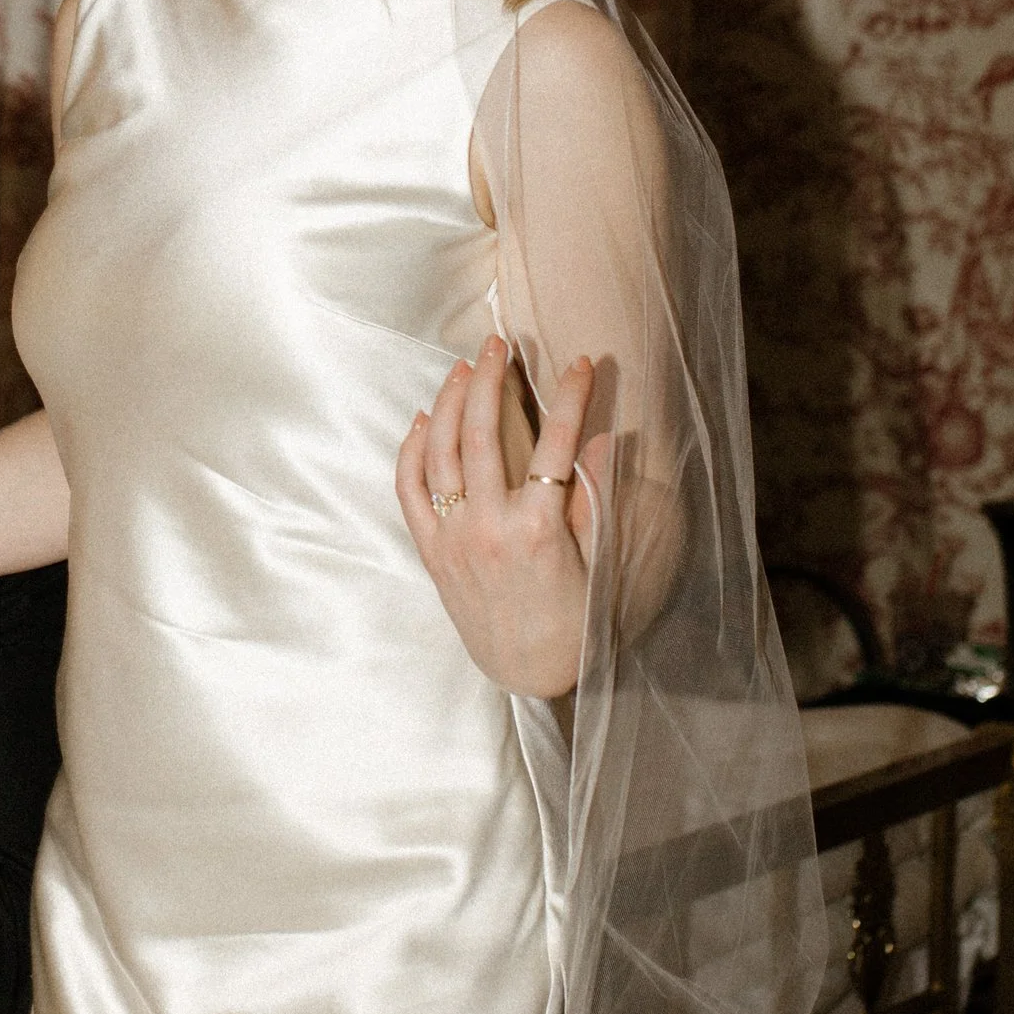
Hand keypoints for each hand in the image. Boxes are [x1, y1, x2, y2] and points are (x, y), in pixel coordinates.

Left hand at [395, 339, 603, 702]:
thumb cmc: (572, 616)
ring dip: (449, 402)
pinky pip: (409, 488)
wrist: (528, 669)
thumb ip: (596, 497)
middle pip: (482, 433)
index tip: (582, 362)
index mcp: (539, 530)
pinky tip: (423, 419)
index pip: (558, 444)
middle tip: (497, 344)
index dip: (571, 397)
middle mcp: (489, 528)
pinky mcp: (429, 550)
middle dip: (490, 379)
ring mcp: (452, 537)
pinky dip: (412, 449)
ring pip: (441, 451)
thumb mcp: (597, 559)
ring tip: (463, 367)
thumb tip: (604, 438)